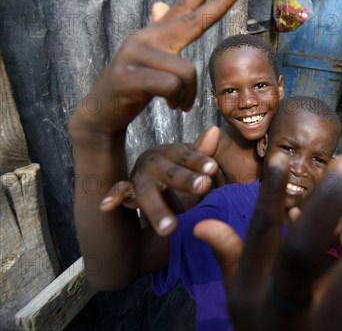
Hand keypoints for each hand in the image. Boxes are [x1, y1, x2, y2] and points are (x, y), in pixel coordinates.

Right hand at [69, 0, 241, 136]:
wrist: (100, 113)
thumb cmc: (131, 88)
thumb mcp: (148, 60)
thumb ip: (158, 34)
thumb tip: (159, 4)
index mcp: (154, 36)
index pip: (182, 8)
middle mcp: (144, 38)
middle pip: (190, 21)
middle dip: (217, 4)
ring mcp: (134, 55)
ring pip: (186, 72)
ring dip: (188, 95)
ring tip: (179, 104)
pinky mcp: (127, 77)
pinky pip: (172, 86)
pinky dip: (178, 100)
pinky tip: (172, 106)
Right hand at [98, 126, 219, 234]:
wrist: (151, 167)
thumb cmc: (177, 164)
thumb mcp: (191, 159)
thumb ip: (203, 151)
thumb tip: (215, 130)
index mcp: (173, 153)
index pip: (189, 157)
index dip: (200, 161)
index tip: (213, 169)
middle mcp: (155, 162)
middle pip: (171, 173)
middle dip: (186, 181)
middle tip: (204, 187)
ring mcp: (140, 176)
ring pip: (147, 191)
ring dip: (157, 209)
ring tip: (170, 229)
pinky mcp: (128, 189)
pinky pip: (119, 192)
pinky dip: (113, 197)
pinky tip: (106, 206)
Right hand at [194, 154, 341, 330]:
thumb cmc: (267, 330)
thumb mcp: (242, 302)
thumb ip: (230, 259)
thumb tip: (201, 224)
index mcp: (253, 295)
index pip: (258, 238)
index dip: (268, 195)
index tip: (279, 156)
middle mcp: (284, 310)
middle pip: (303, 252)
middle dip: (325, 204)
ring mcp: (325, 326)